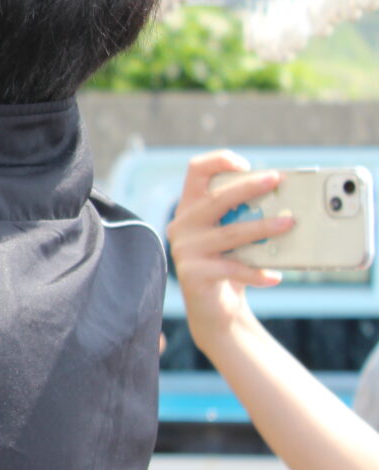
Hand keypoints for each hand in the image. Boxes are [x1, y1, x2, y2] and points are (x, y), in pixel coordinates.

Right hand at [167, 149, 292, 350]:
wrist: (214, 308)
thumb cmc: (229, 264)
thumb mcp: (234, 235)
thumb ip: (245, 216)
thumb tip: (284, 202)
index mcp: (190, 208)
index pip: (196, 171)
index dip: (219, 161)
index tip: (247, 164)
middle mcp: (181, 225)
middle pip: (215, 198)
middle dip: (248, 186)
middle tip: (277, 181)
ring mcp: (184, 250)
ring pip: (229, 233)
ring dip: (262, 227)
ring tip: (288, 225)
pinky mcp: (193, 274)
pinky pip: (232, 268)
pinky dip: (256, 272)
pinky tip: (274, 276)